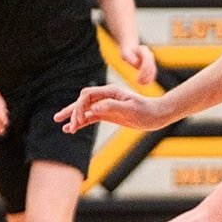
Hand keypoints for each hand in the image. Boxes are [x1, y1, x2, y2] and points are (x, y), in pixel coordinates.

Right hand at [54, 85, 171, 132]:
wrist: (156, 115)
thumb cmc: (145, 110)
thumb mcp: (130, 109)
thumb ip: (111, 106)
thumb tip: (94, 108)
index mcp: (110, 92)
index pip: (87, 95)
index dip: (79, 106)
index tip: (79, 120)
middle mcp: (106, 97)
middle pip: (83, 102)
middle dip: (72, 112)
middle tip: (66, 125)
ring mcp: (106, 106)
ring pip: (85, 111)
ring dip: (74, 118)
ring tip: (64, 128)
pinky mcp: (108, 114)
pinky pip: (91, 117)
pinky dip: (81, 123)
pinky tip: (72, 129)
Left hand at [120, 42, 157, 85]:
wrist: (130, 47)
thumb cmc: (126, 51)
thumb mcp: (125, 53)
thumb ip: (130, 57)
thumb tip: (136, 63)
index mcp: (143, 50)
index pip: (147, 60)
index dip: (144, 70)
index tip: (138, 78)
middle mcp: (149, 54)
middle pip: (151, 65)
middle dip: (146, 75)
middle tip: (139, 82)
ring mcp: (151, 59)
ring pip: (153, 69)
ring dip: (149, 78)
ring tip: (142, 84)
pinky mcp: (150, 64)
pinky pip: (153, 72)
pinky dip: (150, 78)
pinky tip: (144, 83)